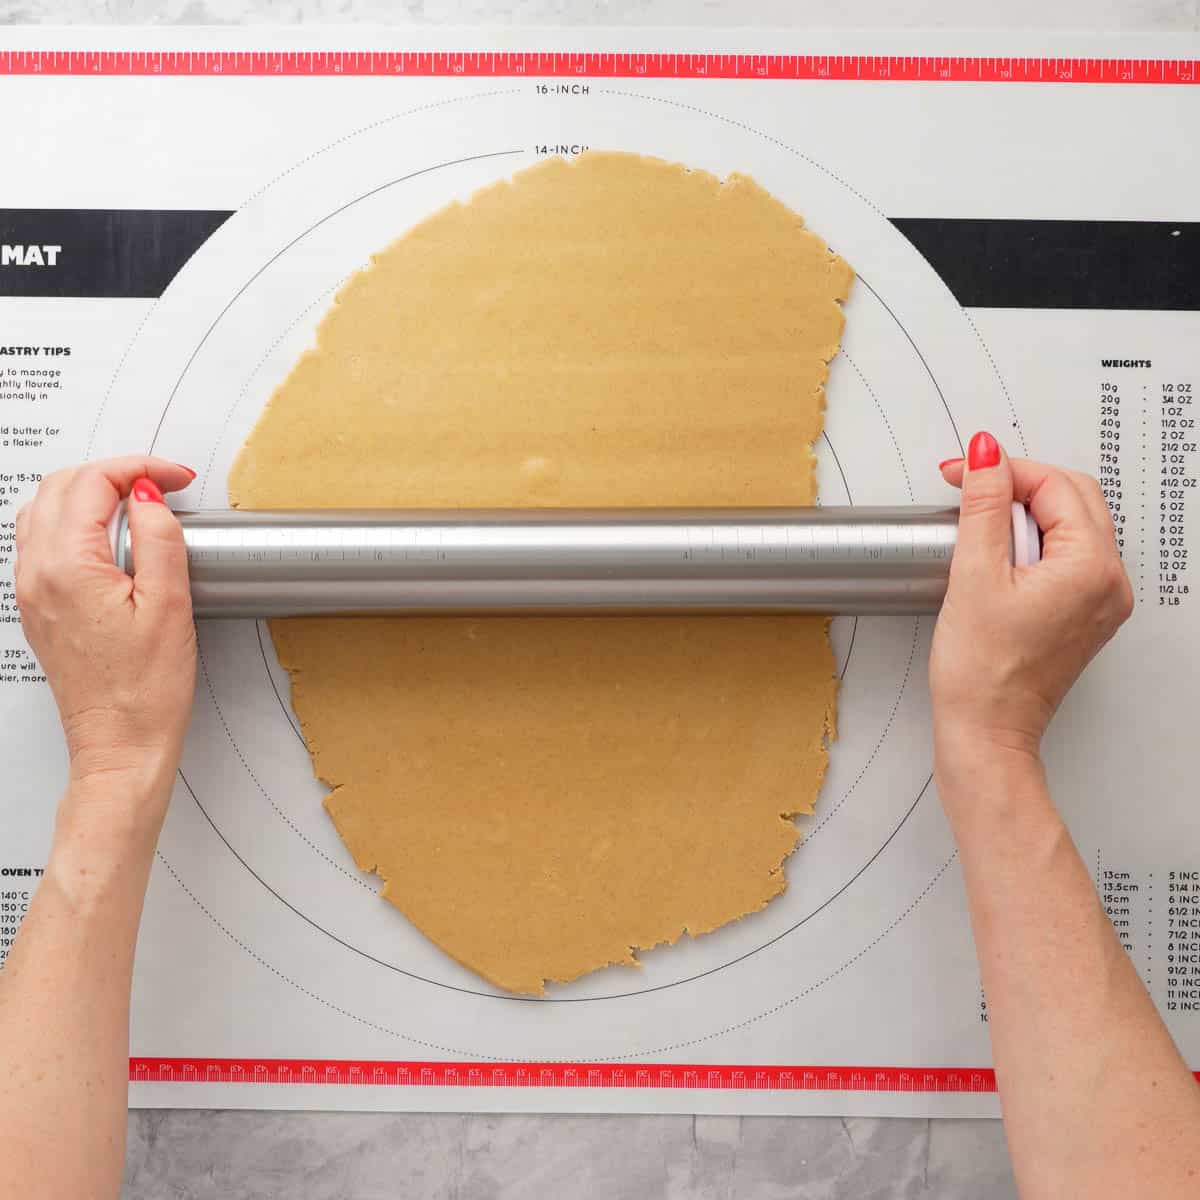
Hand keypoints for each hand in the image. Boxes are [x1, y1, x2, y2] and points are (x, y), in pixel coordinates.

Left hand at [14, 458, 196, 827]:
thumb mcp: (169, 605)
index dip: (139, 468)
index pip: (93, 483)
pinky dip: (74, 520)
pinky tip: (109, 537)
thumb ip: (158, 539)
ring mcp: (32, 592)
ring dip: (89, 492)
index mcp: (68, 568)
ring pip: (44, 509)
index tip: (174, 478)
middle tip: (159, 483)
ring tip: (136, 502)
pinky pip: (41, 542)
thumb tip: (148, 496)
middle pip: (61, 486)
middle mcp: (38, 575)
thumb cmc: (145, 691)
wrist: (120, 744)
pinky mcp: (39, 608)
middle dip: (113, 472)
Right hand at [931, 433, 1132, 762]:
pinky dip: (1031, 546)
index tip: (961, 473)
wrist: (985, 730)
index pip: (1054, 484)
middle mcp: (1108, 583)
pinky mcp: (1083, 614)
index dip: (1003, 471)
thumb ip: (983, 505)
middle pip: (1071, 498)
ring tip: (979, 542)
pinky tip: (996, 566)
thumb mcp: (974, 574)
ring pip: (1069, 526)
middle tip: (969, 493)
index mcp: (1091, 567)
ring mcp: (1100, 600)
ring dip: (1023, 517)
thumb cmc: (982, 673)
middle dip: (1017, 487)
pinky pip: (1066, 558)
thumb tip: (987, 454)